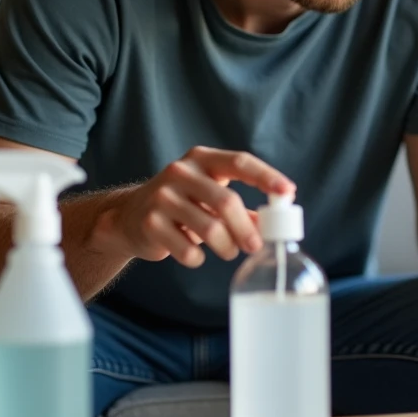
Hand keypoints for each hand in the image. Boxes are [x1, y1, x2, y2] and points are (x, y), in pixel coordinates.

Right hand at [112, 147, 294, 267]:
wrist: (128, 216)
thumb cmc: (182, 205)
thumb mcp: (210, 196)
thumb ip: (241, 208)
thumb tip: (275, 223)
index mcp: (201, 159)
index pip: (240, 162)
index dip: (266, 177)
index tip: (289, 193)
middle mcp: (180, 172)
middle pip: (226, 201)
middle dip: (247, 229)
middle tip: (256, 246)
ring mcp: (162, 197)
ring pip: (210, 229)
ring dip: (226, 247)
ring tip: (228, 251)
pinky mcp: (150, 223)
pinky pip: (188, 250)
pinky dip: (198, 258)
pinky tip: (195, 253)